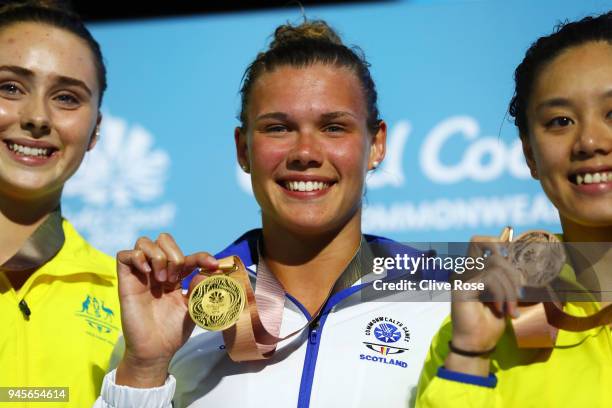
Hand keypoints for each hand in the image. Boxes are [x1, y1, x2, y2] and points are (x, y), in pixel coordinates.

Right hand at [115, 233, 217, 386]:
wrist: (155, 351)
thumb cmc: (173, 331)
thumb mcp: (195, 309)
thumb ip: (202, 290)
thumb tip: (207, 272)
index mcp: (176, 277)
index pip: (188, 256)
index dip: (202, 256)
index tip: (212, 265)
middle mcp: (158, 272)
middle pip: (163, 240)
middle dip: (174, 254)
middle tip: (174, 278)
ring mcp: (141, 275)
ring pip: (144, 242)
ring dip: (157, 256)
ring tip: (161, 279)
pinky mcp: (125, 281)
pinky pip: (124, 255)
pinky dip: (137, 257)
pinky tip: (148, 273)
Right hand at [445, 235, 520, 375]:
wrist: (477, 344)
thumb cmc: (490, 321)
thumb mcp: (503, 293)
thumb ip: (504, 275)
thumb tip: (512, 252)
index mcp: (472, 270)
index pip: (479, 241)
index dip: (496, 243)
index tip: (511, 268)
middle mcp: (464, 271)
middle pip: (485, 245)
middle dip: (509, 267)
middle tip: (517, 290)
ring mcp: (462, 277)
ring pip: (494, 264)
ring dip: (510, 288)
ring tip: (511, 308)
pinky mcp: (462, 287)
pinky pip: (490, 277)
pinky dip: (502, 294)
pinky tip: (501, 309)